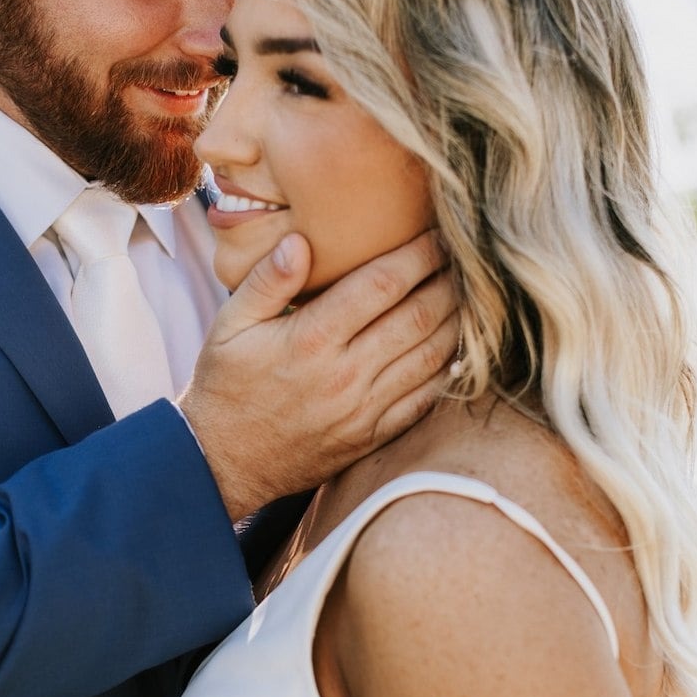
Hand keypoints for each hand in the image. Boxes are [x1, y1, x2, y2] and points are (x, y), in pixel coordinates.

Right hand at [180, 230, 457, 521]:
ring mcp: (364, 409)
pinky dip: (450, 370)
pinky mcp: (372, 436)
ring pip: (432, 357)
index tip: (437, 233)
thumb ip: (266, 281)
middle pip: (420, 316)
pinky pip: (426, 400)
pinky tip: (460, 347)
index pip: (383, 284)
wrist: (222, 463)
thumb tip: (301, 241)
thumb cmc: (225, 386)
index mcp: (312, 338)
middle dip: (450, 280)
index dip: (418, 254)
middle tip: (469, 256)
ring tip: (474, 294)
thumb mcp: (228, 326)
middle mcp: (346, 373)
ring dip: (460, 321)